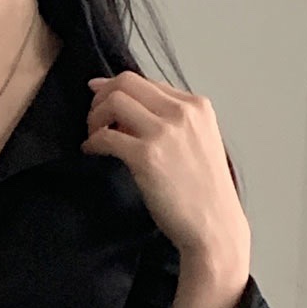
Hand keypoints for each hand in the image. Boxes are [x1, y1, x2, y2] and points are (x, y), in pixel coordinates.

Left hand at [81, 72, 250, 267]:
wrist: (215, 225)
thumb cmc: (205, 194)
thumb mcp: (199, 143)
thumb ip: (173, 123)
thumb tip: (130, 111)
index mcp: (197, 106)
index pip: (147, 81)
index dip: (117, 88)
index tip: (100, 99)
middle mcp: (182, 112)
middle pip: (126, 82)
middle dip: (101, 97)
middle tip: (94, 120)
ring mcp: (164, 132)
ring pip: (114, 100)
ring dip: (95, 116)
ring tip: (93, 137)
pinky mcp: (147, 156)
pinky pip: (106, 136)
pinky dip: (92, 142)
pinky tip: (91, 152)